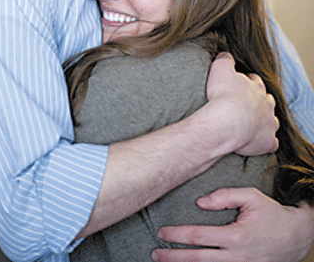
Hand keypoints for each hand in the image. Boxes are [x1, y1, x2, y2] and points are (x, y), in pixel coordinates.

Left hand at [152, 188, 313, 261]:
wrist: (297, 237)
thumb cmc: (272, 215)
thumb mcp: (251, 197)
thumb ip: (225, 196)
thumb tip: (200, 203)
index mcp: (235, 237)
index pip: (198, 237)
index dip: (177, 235)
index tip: (162, 233)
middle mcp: (236, 257)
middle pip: (197, 260)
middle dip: (173, 258)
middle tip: (155, 254)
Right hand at [206, 53, 278, 155]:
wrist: (227, 121)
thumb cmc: (223, 95)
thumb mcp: (220, 68)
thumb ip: (225, 59)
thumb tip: (226, 56)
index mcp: (256, 87)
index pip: (255, 81)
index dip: (248, 82)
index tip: (241, 85)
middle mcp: (266, 104)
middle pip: (266, 100)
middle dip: (259, 102)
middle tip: (246, 105)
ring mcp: (269, 123)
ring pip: (271, 121)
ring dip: (264, 121)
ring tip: (252, 124)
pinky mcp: (268, 141)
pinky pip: (271, 142)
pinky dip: (266, 141)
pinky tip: (258, 142)